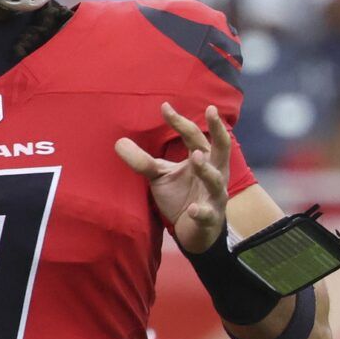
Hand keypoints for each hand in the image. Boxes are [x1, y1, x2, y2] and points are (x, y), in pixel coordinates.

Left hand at [115, 103, 232, 253]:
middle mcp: (214, 172)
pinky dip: (201, 211)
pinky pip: (207, 214)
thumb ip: (143, 161)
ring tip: (195, 157)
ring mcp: (214, 195)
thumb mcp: (160, 176)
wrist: (193, 231)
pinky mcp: (210, 217)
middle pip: (221, 148)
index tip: (164, 107)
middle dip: (218, 130)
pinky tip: (192, 210)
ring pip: (215, 180)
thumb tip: (118, 142)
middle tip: (212, 111)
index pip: (193, 136)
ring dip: (206, 169)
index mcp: (202, 158)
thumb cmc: (181, 197)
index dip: (179, 122)